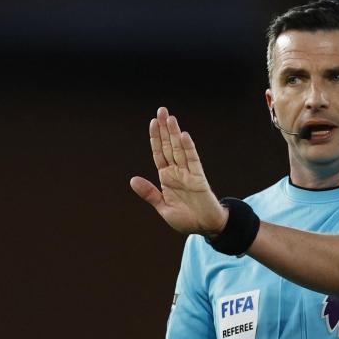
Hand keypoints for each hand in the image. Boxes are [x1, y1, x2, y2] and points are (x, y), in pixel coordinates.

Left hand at [130, 107, 227, 235]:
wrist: (206, 228)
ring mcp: (188, 173)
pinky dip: (188, 148)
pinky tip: (184, 136)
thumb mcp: (163, 208)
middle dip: (165, 129)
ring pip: (180, 149)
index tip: (153, 122)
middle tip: (162, 110)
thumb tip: (132, 179)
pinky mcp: (199, 178)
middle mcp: (177, 172)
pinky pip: (193, 160)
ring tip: (170, 117)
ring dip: (175, 133)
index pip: (159, 153)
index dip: (156, 138)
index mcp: (166, 178)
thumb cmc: (186, 220)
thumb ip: (150, 193)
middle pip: (169, 146)